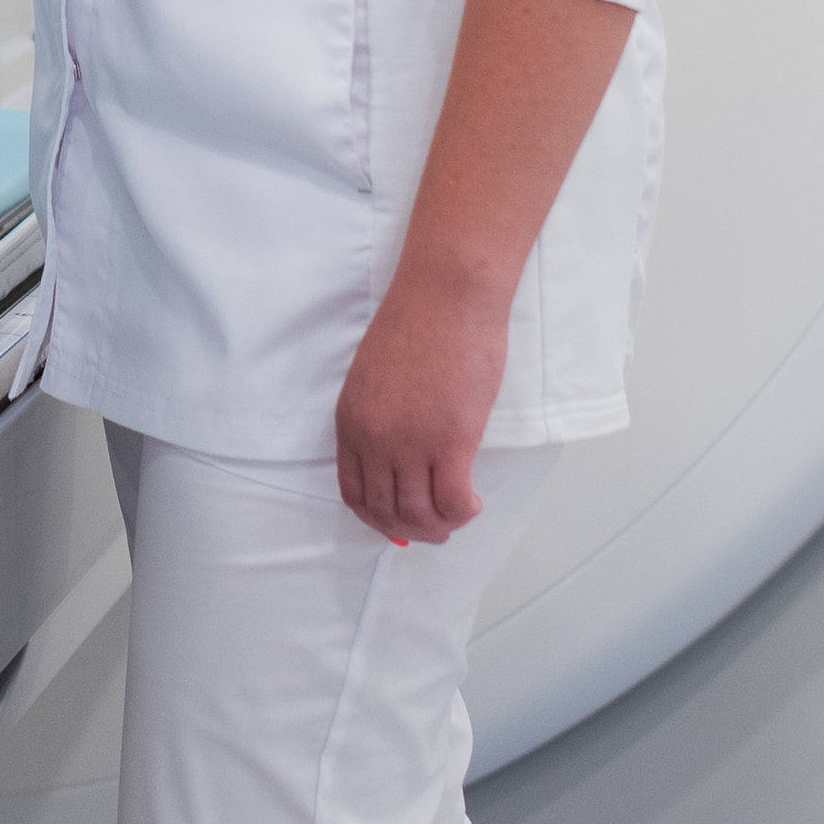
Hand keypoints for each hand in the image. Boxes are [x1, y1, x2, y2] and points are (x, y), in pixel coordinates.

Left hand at [336, 270, 510, 545]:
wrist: (446, 295)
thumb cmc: (418, 323)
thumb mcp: (375, 375)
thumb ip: (379, 416)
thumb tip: (399, 458)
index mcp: (350, 421)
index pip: (353, 492)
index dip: (378, 517)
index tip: (400, 520)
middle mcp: (374, 439)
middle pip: (385, 510)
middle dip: (412, 529)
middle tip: (437, 528)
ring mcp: (411, 443)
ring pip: (419, 514)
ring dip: (440, 526)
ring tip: (458, 515)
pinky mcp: (450, 441)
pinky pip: (452, 502)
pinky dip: (463, 513)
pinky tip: (472, 503)